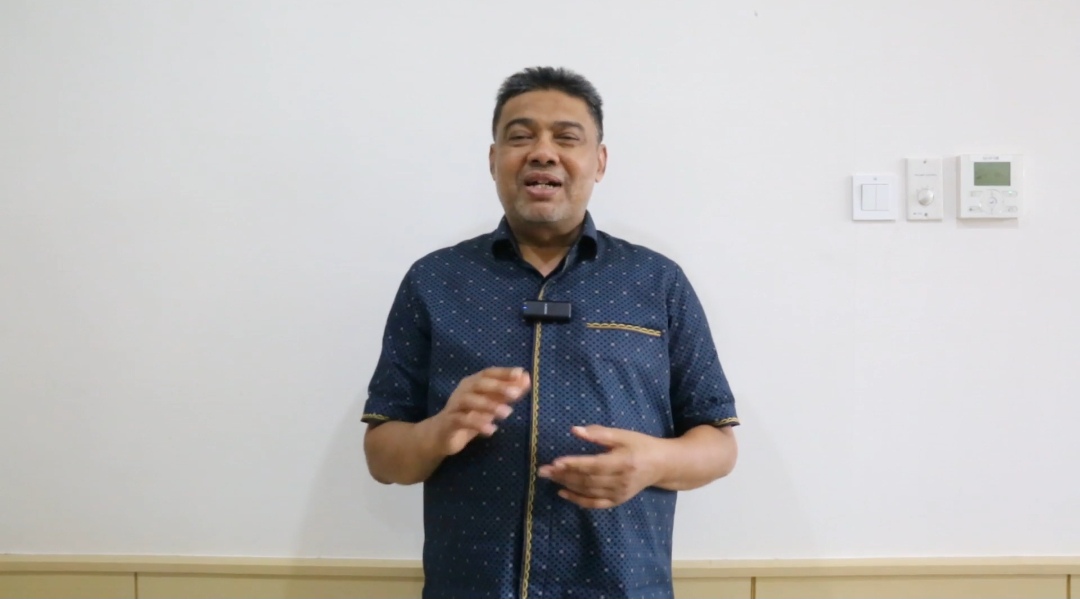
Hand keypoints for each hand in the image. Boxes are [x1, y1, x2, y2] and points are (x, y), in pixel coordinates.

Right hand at [429, 366, 529, 456]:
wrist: (441, 435)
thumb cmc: (469, 416)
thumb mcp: (491, 403)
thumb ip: (508, 392)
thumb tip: (526, 378)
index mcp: (473, 383)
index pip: (488, 373)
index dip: (504, 372)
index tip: (520, 373)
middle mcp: (463, 391)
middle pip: (479, 383)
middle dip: (498, 386)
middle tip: (516, 393)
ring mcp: (455, 406)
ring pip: (470, 400)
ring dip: (489, 405)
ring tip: (507, 413)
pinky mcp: (449, 422)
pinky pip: (462, 420)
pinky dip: (477, 424)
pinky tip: (491, 430)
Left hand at [537, 425, 661, 508]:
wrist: (662, 465)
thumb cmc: (641, 445)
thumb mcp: (623, 435)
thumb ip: (599, 434)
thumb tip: (575, 430)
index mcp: (623, 462)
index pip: (593, 465)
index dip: (573, 464)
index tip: (555, 461)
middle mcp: (620, 481)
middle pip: (587, 480)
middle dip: (564, 475)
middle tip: (543, 470)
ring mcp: (619, 493)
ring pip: (588, 492)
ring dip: (567, 485)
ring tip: (550, 478)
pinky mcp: (617, 500)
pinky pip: (594, 504)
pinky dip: (578, 500)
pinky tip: (563, 493)